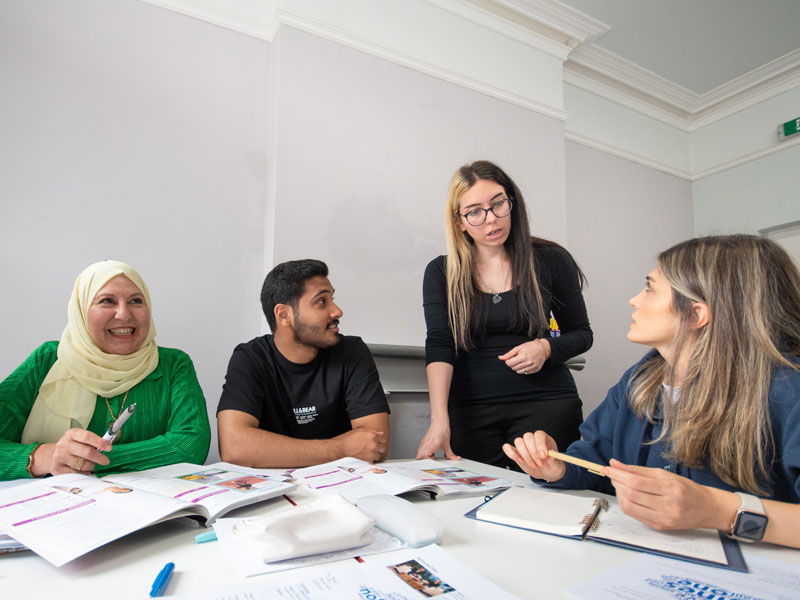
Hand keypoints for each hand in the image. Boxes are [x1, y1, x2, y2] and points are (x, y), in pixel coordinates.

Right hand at [32, 428, 110, 476]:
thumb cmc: (72, 446)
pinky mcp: (57, 469)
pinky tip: (83, 469)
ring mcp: (59, 457)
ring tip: (91, 464)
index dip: (100, 442)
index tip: (109, 447)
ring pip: (83, 465)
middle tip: (106, 460)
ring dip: (91, 466)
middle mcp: (64, 444)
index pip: (87, 437)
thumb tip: (108, 445)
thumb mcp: (79, 439)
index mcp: (71, 434)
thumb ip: (92, 441)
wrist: (51, 455)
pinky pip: (77, 473)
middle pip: (87, 452)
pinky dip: (84, 472)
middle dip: (100, 458)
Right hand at [335, 428, 385, 463]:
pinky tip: (365, 458)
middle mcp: (374, 444)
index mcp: (372, 435)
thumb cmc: (347, 439)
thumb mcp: (359, 431)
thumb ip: (372, 431)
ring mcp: (372, 453)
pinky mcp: (368, 460)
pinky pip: (373, 462)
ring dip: (375, 455)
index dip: (380, 441)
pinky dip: (370, 461)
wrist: (340, 448)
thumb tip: (380, 433)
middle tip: (373, 449)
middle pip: (383, 448)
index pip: (383, 439)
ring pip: (379, 455)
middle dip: (379, 448)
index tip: (378, 443)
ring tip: (368, 454)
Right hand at [415, 421, 459, 460]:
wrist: (440, 422)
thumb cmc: (442, 431)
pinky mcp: (424, 441)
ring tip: (433, 455)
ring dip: (425, 456)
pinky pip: (421, 449)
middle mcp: (424, 445)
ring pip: (419, 453)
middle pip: (418, 457)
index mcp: (429, 447)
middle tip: (432, 460)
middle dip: (424, 460)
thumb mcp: (447, 445)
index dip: (427, 462)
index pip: (423, 458)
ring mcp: (423, 443)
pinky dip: (425, 452)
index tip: (433, 463)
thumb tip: (455, 458)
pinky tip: (432, 451)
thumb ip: (450, 454)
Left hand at [498, 339, 548, 374]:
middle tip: (517, 359)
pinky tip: (526, 364)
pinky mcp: (535, 370)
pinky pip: (525, 373)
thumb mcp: (519, 348)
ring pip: (518, 372)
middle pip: (513, 368)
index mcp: (523, 356)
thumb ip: (509, 354)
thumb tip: (500, 358)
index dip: (508, 361)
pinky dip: (523, 369)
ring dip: (517, 367)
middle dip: (513, 364)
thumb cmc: (530, 347)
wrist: (543, 349)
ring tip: (521, 361)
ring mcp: (532, 367)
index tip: (511, 358)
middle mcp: (528, 363)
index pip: (509, 363)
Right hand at [502, 431, 564, 481]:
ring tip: (533, 465)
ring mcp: (524, 445)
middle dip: (533, 452)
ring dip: (525, 455)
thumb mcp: (557, 463)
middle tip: (539, 463)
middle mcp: (533, 440)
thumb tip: (550, 455)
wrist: (547, 472)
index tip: (543, 456)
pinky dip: (512, 453)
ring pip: (518, 441)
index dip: (540, 444)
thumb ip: (554, 459)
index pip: (539, 434)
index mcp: (544, 438)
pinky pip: (507, 447)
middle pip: (527, 437)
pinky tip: (521, 461)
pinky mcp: (516, 452)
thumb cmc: (553, 465)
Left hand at [605, 459, 731, 530]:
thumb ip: (639, 470)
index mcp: (671, 488)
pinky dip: (627, 504)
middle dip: (617, 483)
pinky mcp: (660, 527)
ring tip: (619, 484)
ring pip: (630, 506)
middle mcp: (668, 505)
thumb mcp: (665, 475)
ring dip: (619, 494)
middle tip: (613, 474)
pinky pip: (635, 516)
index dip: (619, 474)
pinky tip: (627, 496)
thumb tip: (616, 464)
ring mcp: (664, 519)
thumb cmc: (687, 489)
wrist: (707, 509)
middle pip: (632, 494)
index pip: (636, 482)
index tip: (608, 468)